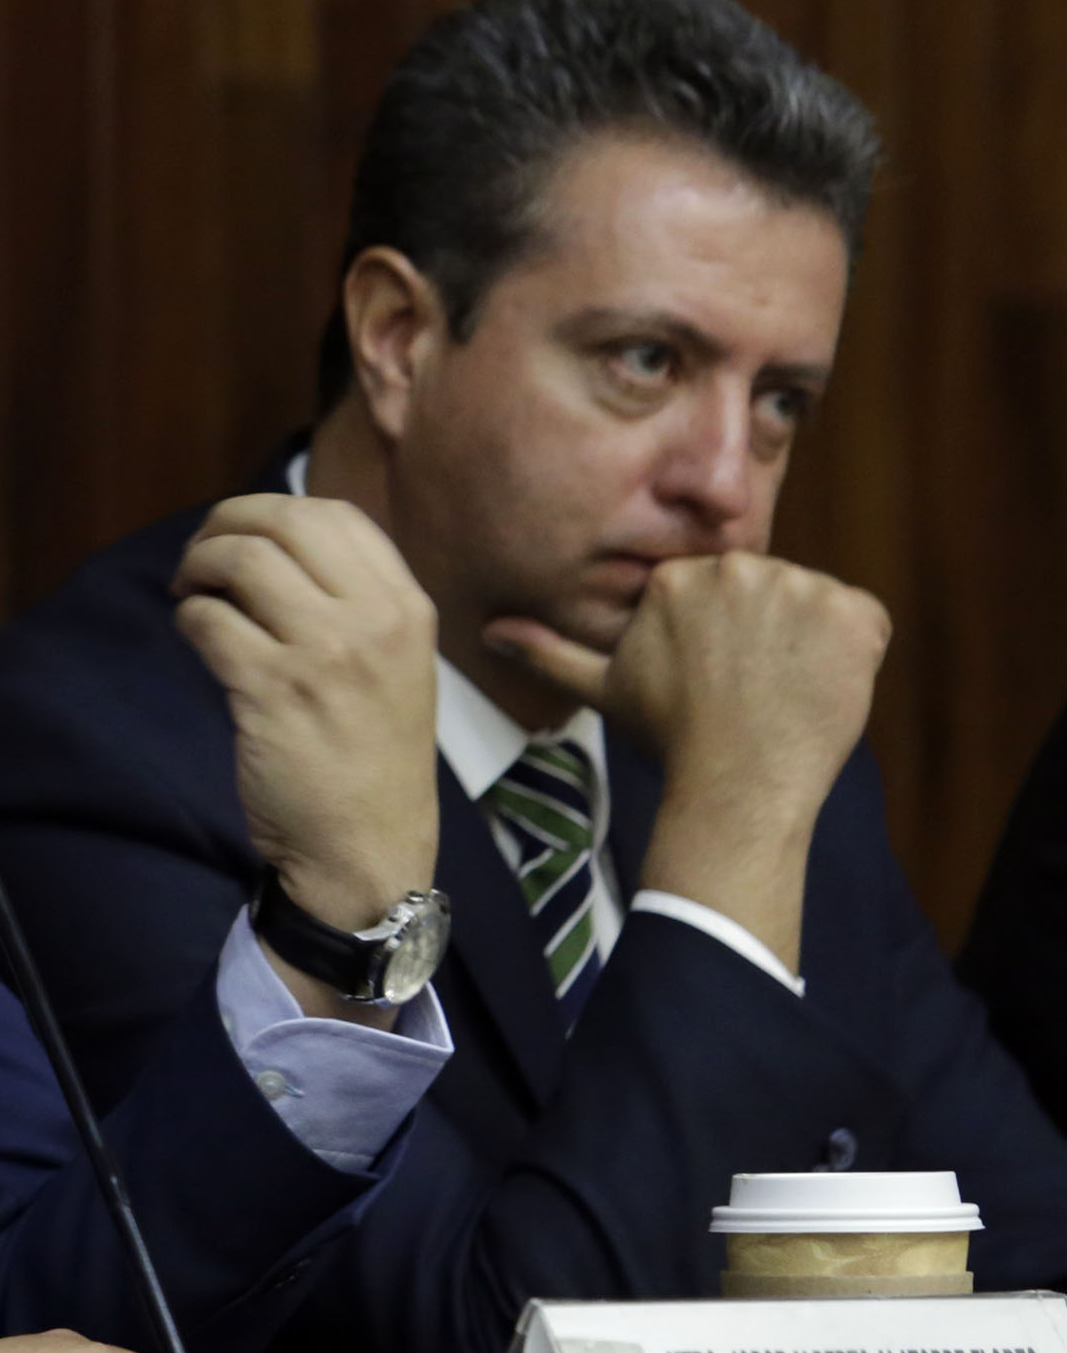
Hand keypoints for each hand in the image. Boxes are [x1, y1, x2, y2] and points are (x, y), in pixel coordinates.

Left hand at [170, 496, 439, 943]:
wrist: (367, 847)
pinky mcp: (272, 690)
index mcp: (408, 607)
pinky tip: (194, 636)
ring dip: (197, 566)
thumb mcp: (393, 665)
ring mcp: (325, 653)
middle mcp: (374, 620)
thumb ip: (350, 602)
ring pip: (240, 560)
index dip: (272, 510)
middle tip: (197, 557)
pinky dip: (189, 618)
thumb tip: (269, 542)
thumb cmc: (370, 755)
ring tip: (189, 592)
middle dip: (224, 525)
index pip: (335, 514)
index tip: (242, 534)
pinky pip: (209, 620)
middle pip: (282, 521)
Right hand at [484, 551, 887, 970]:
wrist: (738, 783)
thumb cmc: (670, 736)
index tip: (719, 676)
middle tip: (753, 687)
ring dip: (810, 642)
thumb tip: (488, 631)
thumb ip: (550, 651)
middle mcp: (736, 569)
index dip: (725, 634)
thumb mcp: (604, 688)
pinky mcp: (853, 614)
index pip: (718, 589)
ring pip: (814, 605)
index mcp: (677, 579)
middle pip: (767, 589)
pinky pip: (864, 622)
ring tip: (785, 691)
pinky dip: (855, 654)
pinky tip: (823, 687)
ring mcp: (799, 588)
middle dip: (767, 631)